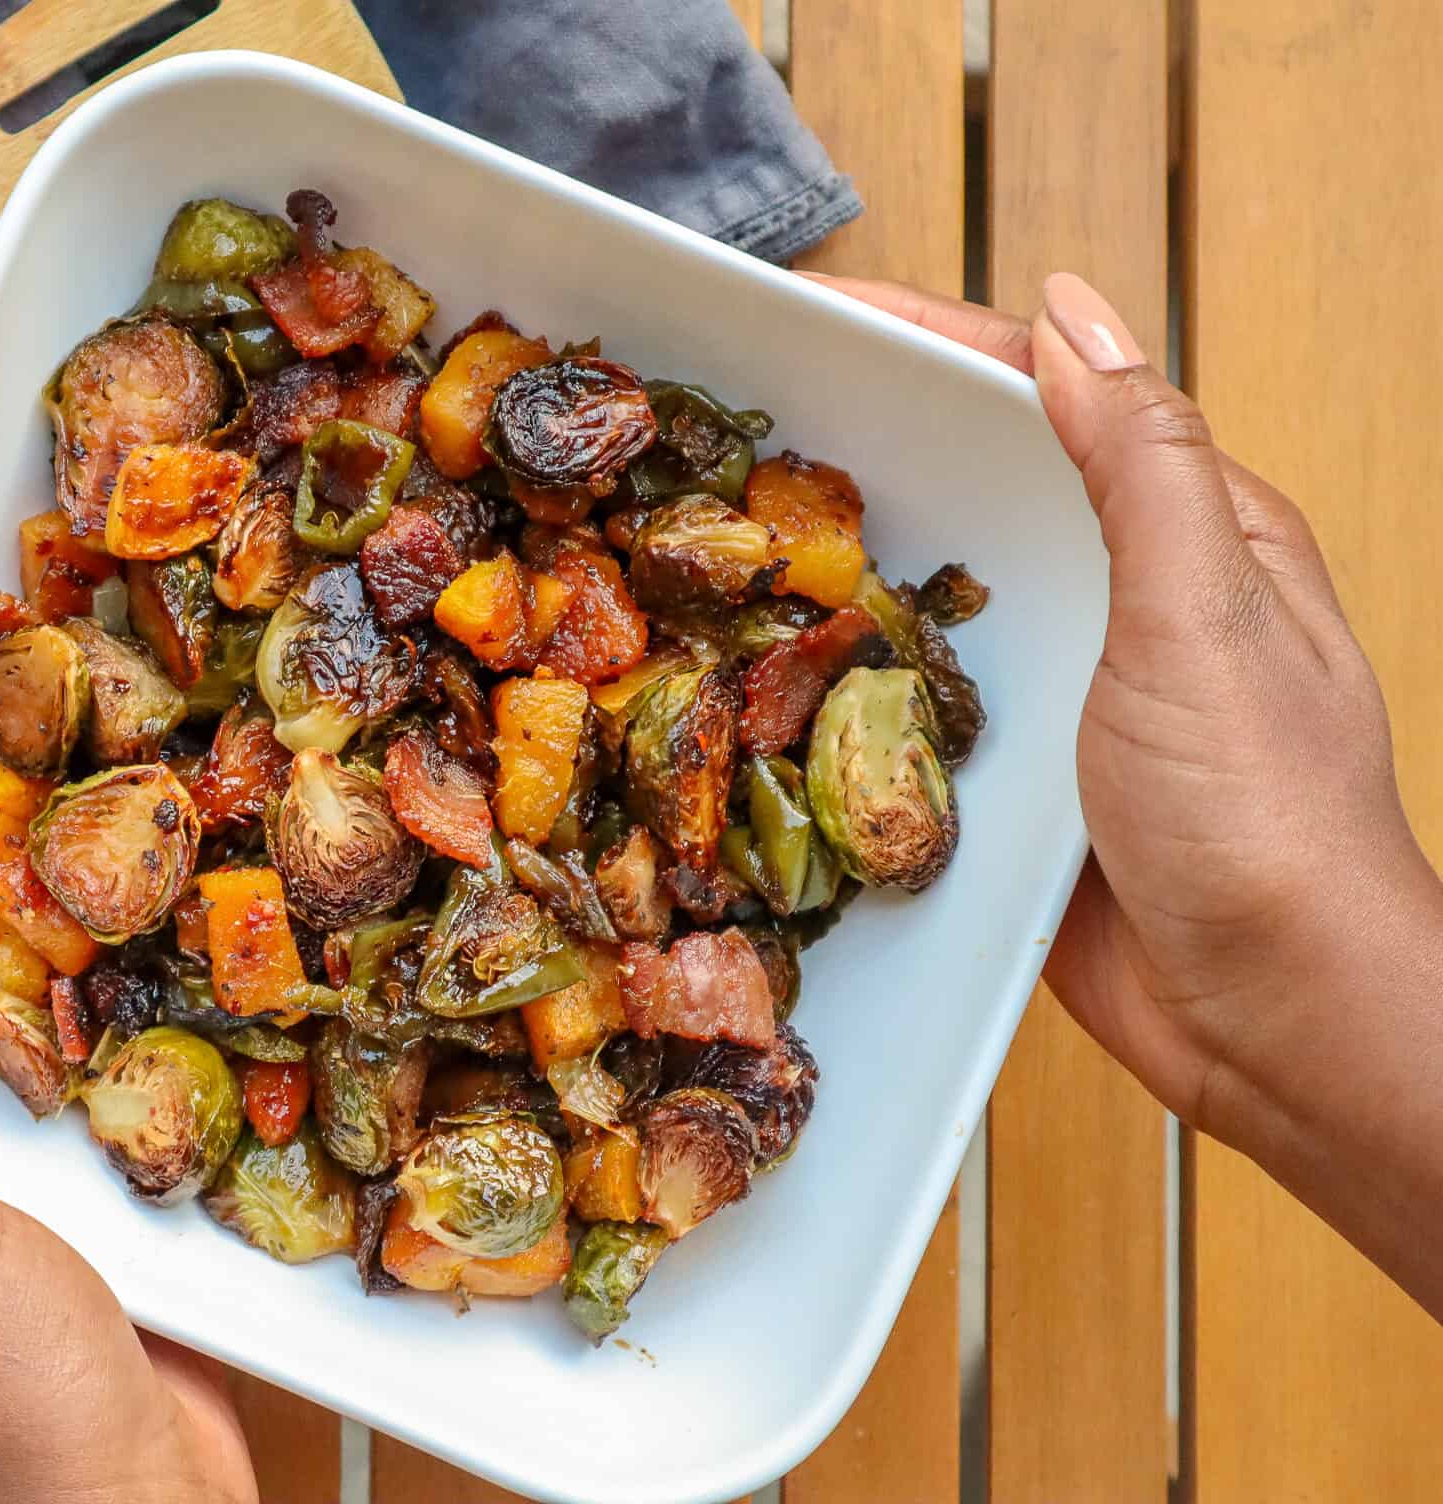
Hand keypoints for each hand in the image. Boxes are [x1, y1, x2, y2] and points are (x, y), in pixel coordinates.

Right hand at [813, 272, 1442, 1308]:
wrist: (1273, 1022)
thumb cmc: (1265, 816)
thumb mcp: (1203, 616)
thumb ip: (1140, 466)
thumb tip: (1070, 313)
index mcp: (1187, 529)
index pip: (1047, 393)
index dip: (932, 340)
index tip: (814, 312)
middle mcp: (1120, 595)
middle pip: (981, 480)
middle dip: (869, 435)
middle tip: (740, 413)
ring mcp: (1062, 688)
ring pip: (941, 590)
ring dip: (847, 551)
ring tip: (727, 518)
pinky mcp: (1011, 774)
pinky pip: (919, 697)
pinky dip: (851, 668)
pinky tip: (772, 653)